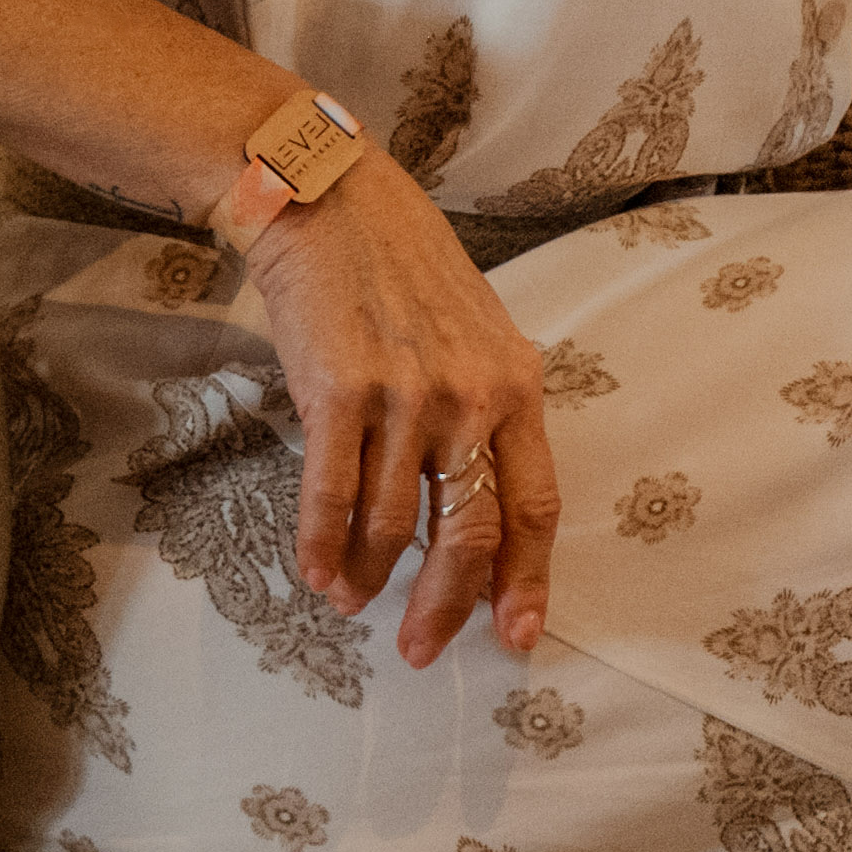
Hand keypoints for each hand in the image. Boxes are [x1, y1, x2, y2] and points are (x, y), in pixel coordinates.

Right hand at [240, 163, 554, 663]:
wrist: (332, 202)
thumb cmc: (403, 271)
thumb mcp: (474, 334)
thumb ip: (484, 409)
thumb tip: (472, 496)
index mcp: (518, 385)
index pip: (535, 502)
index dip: (528, 575)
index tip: (520, 632)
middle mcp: (472, 395)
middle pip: (471, 529)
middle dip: (448, 603)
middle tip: (424, 648)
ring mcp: (407, 394)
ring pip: (396, 521)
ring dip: (370, 577)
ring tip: (354, 605)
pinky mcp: (339, 391)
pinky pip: (333, 493)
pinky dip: (322, 546)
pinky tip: (317, 577)